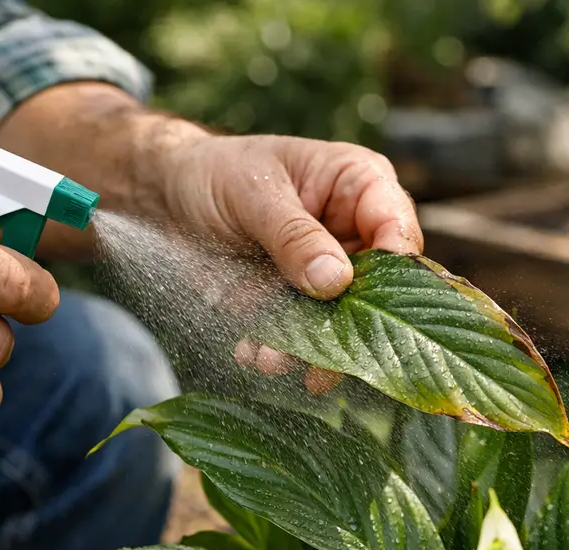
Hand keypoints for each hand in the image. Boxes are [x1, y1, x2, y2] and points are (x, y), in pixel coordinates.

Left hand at [164, 134, 423, 391]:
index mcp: (361, 185)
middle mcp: (356, 234)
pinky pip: (306, 338)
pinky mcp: (301, 304)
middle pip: (381, 290)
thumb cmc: (220, 171)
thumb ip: (294, 235)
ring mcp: (331, 274)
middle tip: (321, 360)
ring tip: (270, 359)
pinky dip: (281, 353)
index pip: (398, 228)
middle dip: (350, 326)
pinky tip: (252, 351)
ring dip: (312, 350)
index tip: (363, 300)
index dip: (395, 268)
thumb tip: (336, 280)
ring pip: (345, 323)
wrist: (171, 196)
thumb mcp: (254, 194)